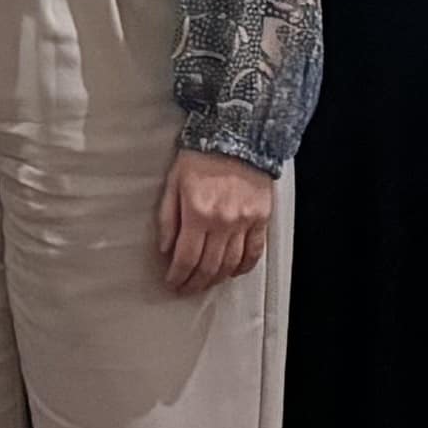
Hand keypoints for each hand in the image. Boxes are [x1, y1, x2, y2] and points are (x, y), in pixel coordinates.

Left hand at [154, 150, 275, 295]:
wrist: (236, 137)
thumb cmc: (200, 158)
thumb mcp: (172, 183)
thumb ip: (167, 218)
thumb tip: (166, 249)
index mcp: (197, 213)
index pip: (186, 257)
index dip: (178, 276)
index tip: (172, 283)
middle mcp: (223, 222)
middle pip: (209, 266)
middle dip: (195, 283)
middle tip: (186, 289)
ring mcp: (245, 222)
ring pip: (231, 264)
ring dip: (216, 279)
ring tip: (205, 283)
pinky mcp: (262, 219)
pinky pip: (255, 252)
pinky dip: (243, 268)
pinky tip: (232, 273)